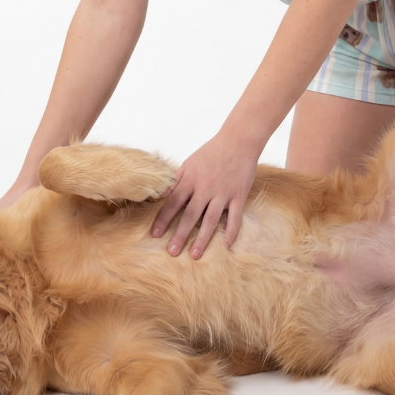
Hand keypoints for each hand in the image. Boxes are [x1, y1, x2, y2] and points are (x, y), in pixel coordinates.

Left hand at [151, 133, 257, 258]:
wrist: (238, 140)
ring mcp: (223, 192)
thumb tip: (160, 195)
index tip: (155, 234)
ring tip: (194, 254)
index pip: (173, 202)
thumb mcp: (189, 162)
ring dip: (202, 238)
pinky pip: (234, 217)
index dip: (163, 219)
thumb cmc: (211, 151)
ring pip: (210, 220)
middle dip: (180, 234)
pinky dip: (230, 232)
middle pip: (190, 215)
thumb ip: (176, 180)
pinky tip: (225, 246)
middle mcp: (205, 187)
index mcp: (190, 178)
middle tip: (172, 252)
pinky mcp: (238, 195)